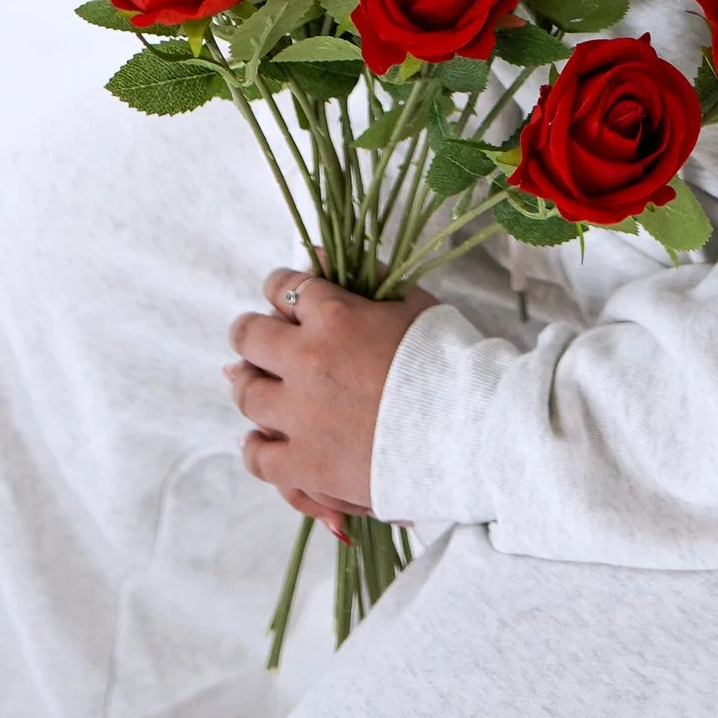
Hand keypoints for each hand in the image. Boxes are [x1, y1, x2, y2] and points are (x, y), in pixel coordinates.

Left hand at [227, 271, 434, 530]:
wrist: (470, 431)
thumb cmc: (450, 361)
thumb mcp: (411, 303)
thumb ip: (365, 277)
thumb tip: (318, 252)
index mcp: (334, 317)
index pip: (284, 286)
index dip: (282, 287)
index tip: (286, 294)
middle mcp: (307, 362)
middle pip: (248, 336)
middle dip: (253, 332)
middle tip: (260, 339)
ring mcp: (301, 416)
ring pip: (246, 393)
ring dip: (249, 383)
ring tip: (256, 383)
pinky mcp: (305, 465)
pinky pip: (258, 456)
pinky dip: (256, 445)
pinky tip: (263, 438)